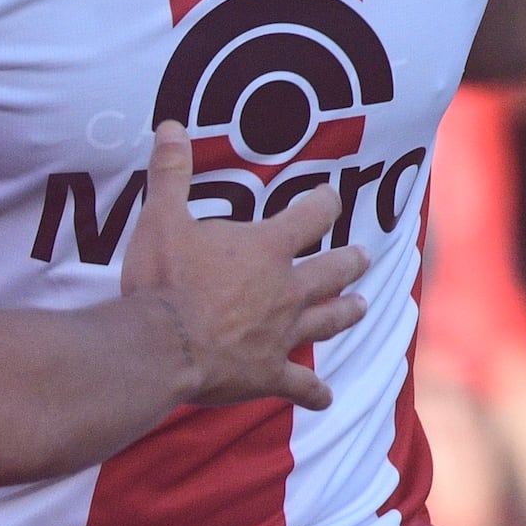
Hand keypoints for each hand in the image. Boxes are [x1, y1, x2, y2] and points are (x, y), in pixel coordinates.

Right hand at [119, 121, 364, 411]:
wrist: (163, 346)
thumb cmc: (163, 281)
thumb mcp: (161, 219)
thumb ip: (171, 173)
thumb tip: (171, 126)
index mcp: (266, 249)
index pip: (309, 217)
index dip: (323, 204)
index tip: (330, 198)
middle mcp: (286, 291)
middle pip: (331, 272)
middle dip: (349, 262)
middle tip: (364, 257)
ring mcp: (282, 335)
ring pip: (328, 322)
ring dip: (345, 313)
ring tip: (362, 307)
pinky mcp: (268, 374)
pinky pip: (300, 386)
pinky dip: (314, 393)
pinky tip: (326, 399)